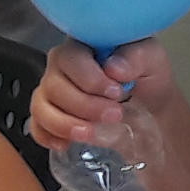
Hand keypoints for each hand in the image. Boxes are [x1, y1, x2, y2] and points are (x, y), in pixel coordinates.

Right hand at [30, 39, 165, 152]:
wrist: (151, 107)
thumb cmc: (147, 78)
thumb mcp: (152, 59)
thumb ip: (136, 57)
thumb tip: (114, 67)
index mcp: (82, 47)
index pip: (70, 58)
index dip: (89, 78)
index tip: (115, 92)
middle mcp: (61, 68)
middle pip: (53, 85)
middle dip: (84, 105)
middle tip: (114, 114)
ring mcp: (52, 93)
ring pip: (41, 107)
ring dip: (64, 124)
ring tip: (91, 133)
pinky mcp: (51, 117)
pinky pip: (37, 126)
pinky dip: (48, 136)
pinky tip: (66, 143)